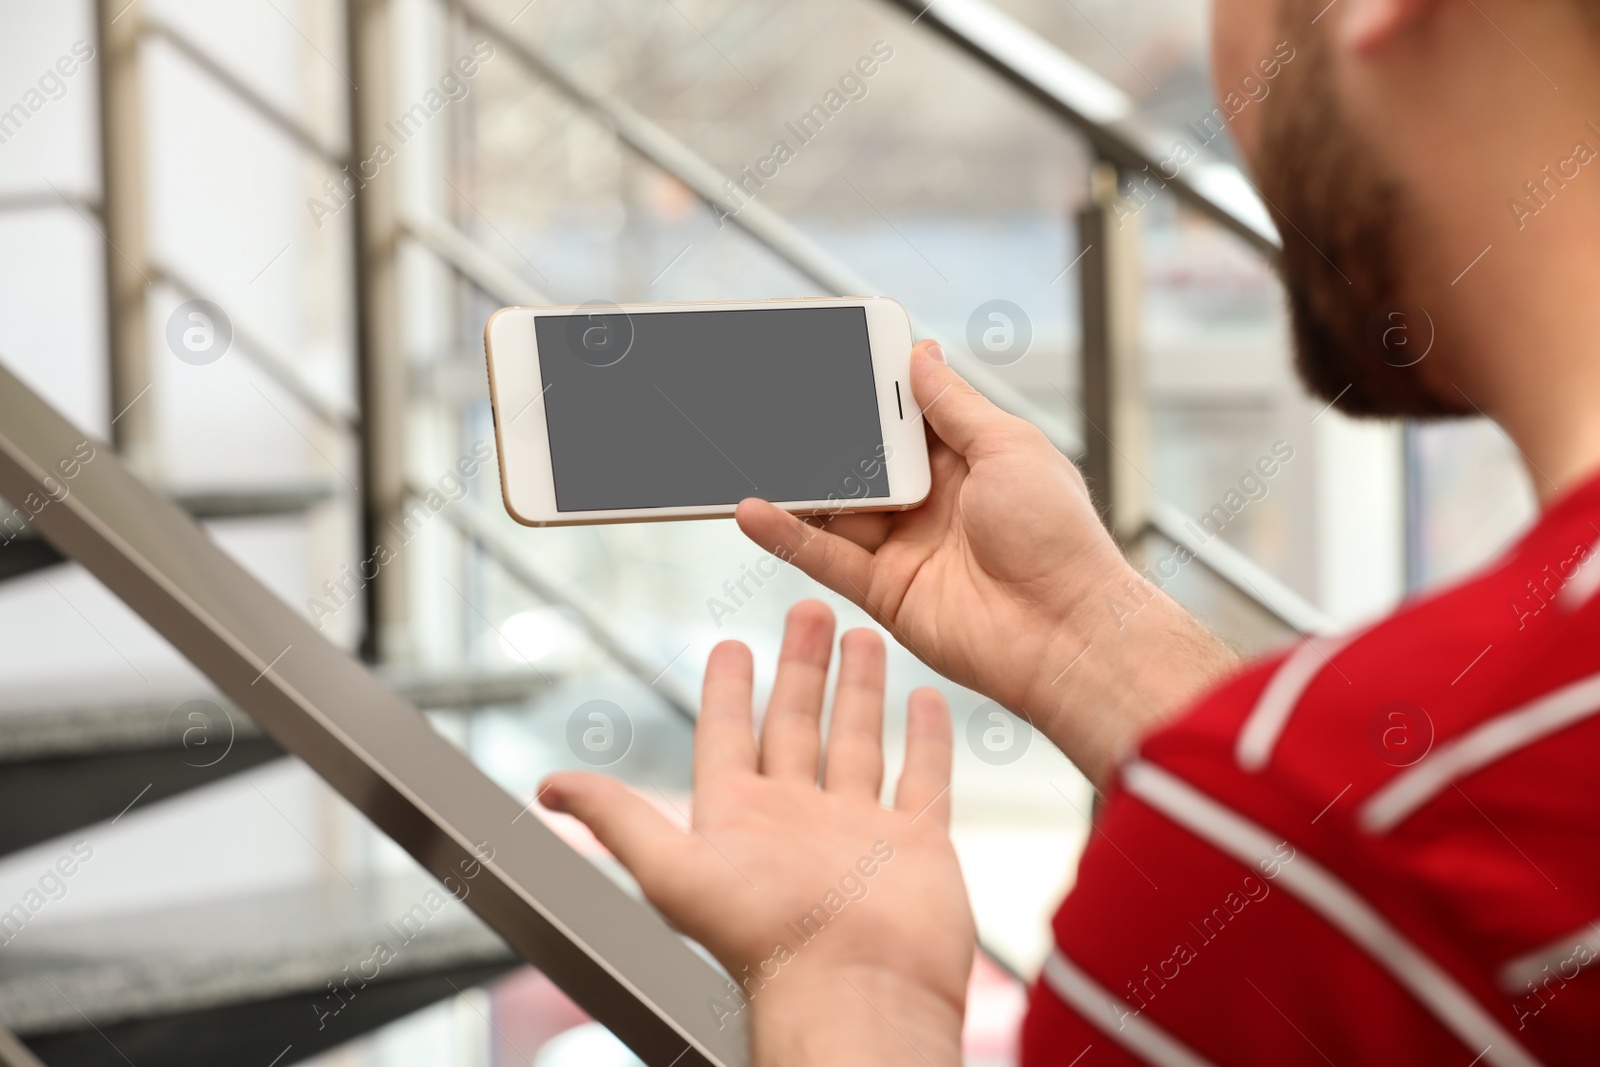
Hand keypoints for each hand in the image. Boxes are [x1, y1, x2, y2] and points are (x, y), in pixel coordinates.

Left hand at [540, 601, 973, 1065]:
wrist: (858, 990)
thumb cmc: (766, 941)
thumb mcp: (673, 870)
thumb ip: (619, 820)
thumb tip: (550, 787)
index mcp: (740, 816)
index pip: (729, 734)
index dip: (727, 690)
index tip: (731, 645)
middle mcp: (798, 816)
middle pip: (796, 723)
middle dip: (800, 666)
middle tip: (808, 610)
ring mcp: (858, 826)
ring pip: (858, 739)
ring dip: (860, 689)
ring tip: (863, 637)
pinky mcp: (914, 841)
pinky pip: (921, 776)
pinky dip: (925, 738)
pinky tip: (926, 701)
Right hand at [736, 342, 1235, 788]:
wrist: (1067, 634)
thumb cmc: (1058, 537)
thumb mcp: (1009, 448)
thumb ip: (954, 406)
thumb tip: (921, 352)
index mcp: (966, 461)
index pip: (904, 415)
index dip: (870, 388)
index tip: (829, 355)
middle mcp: (930, 502)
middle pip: (860, 459)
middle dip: (820, 432)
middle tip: (770, 398)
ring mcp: (903, 546)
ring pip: (835, 506)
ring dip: (795, 481)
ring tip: (748, 446)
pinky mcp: (883, 591)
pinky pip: (823, 558)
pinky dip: (786, 535)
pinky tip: (752, 509)